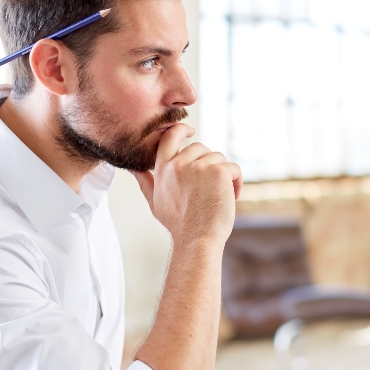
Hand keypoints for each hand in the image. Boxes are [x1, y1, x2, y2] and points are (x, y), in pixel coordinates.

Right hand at [132, 124, 241, 247]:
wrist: (197, 239)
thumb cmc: (178, 224)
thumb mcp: (155, 201)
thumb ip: (146, 181)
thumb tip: (133, 168)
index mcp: (163, 169)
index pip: (169, 138)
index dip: (180, 129)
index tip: (190, 130)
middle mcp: (178, 164)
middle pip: (200, 148)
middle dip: (209, 164)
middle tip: (212, 188)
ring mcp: (199, 166)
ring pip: (218, 158)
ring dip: (224, 175)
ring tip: (221, 196)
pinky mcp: (218, 171)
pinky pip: (233, 168)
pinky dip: (236, 182)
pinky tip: (232, 197)